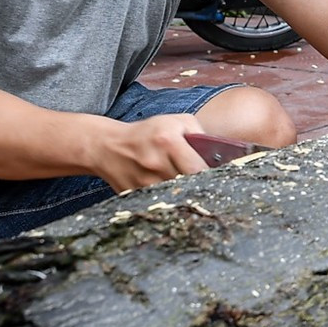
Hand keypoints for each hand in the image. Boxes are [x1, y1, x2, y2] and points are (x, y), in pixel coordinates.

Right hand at [88, 113, 209, 191]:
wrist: (108, 147)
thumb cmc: (147, 133)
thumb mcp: (176, 122)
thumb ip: (200, 133)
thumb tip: (218, 153)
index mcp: (168, 142)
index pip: (198, 168)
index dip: (212, 177)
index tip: (219, 179)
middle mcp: (156, 163)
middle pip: (189, 185)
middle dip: (201, 188)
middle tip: (208, 188)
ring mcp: (144, 183)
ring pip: (176, 198)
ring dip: (186, 197)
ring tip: (190, 191)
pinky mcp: (135, 196)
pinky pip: (161, 205)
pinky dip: (170, 203)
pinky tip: (174, 197)